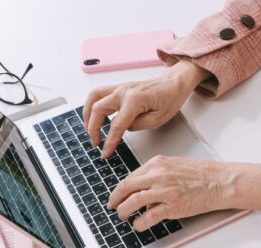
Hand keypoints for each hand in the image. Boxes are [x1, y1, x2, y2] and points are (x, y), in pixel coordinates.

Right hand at [83, 60, 209, 157]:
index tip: (105, 152)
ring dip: (87, 114)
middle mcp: (123, 91)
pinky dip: (92, 105)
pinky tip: (93, 116)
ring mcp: (119, 87)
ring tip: (89, 129)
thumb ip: (138, 126)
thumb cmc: (169, 98)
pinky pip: (98, 93)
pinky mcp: (118, 87)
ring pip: (93, 97)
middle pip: (98, 110)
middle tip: (96, 143)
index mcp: (135, 100)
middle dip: (93, 129)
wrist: (173, 83)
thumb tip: (123, 129)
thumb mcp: (158, 119)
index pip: (116, 125)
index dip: (109, 142)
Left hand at [107, 156, 260, 230]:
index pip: (131, 177)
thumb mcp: (174, 166)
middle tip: (113, 206)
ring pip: (133, 202)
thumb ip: (156, 174)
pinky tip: (138, 225)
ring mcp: (165, 191)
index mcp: (158, 164)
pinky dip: (140, 223)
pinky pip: (148, 217)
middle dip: (115, 200)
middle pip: (126, 188)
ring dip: (124, 211)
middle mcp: (159, 175)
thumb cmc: (201, 174)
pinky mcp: (173, 206)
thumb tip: (141, 188)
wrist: (220, 182)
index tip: (116, 195)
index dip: (119, 189)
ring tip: (123, 216)